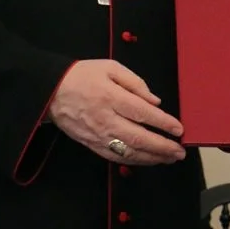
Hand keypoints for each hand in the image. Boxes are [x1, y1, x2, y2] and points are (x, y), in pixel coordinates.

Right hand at [48, 59, 185, 164]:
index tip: (179, 129)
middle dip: (162, 147)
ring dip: (152, 158)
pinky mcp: (92, 145)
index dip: (163, 123)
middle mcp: (105, 119)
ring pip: (129, 152)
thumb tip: (155, 101)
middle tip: (180, 151)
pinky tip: (148, 160)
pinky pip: (116, 157)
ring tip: (169, 158)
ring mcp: (98, 135)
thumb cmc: (82, 76)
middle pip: (138, 137)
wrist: (50, 91)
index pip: (142, 113)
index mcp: (111, 97)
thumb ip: (135, 83)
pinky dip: (135, 161)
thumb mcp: (110, 68)